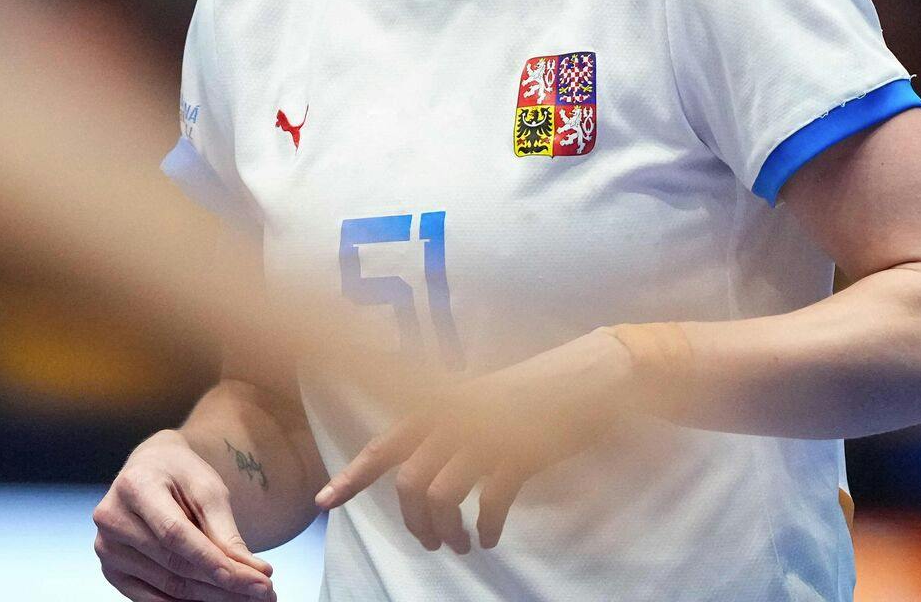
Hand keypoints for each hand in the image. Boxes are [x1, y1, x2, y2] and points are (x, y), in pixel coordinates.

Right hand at [93, 430, 276, 601]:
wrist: (152, 470)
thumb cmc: (183, 475)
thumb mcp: (208, 490)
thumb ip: (225, 532)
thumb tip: (253, 573)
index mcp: (135, 486)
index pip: (176, 535)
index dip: (215, 562)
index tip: (257, 580)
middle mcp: (112, 518)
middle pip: (174, 564)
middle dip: (224, 583)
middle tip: (265, 593)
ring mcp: (107, 548)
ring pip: (168, 586)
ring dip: (212, 598)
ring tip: (249, 597)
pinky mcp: (111, 571)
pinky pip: (153, 599)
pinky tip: (217, 600)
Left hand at [314, 329, 633, 552]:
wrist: (595, 375)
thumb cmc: (540, 389)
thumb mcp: (485, 400)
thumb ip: (453, 425)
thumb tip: (426, 467)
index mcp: (444, 403)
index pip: (387, 443)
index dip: (352, 474)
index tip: (325, 501)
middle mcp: (457, 417)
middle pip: (409, 481)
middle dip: (414, 521)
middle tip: (430, 542)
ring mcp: (488, 433)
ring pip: (442, 495)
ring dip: (446, 530)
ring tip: (461, 545)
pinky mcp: (522, 451)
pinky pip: (489, 502)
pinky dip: (486, 527)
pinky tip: (491, 536)